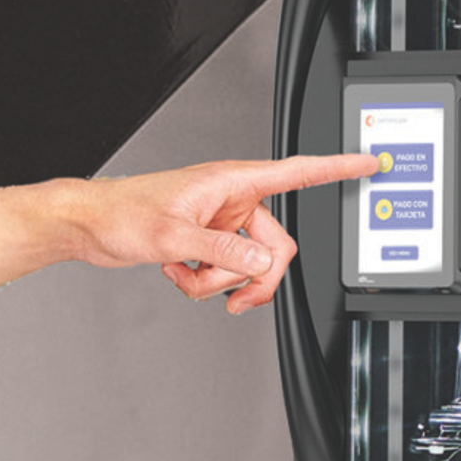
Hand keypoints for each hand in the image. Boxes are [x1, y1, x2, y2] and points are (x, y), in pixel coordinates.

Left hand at [70, 153, 378, 313]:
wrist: (90, 225)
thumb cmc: (122, 214)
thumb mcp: (174, 237)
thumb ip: (222, 253)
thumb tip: (262, 266)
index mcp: (232, 181)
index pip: (298, 172)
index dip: (337, 168)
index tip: (369, 162)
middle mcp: (231, 200)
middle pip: (275, 246)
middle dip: (252, 277)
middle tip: (231, 297)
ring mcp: (220, 222)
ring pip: (248, 265)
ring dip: (218, 282)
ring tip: (183, 274)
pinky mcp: (206, 240)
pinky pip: (226, 272)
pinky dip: (204, 282)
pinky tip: (176, 270)